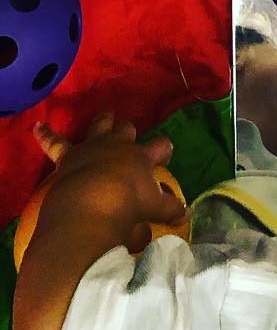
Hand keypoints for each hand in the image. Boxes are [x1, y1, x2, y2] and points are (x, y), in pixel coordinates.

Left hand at [33, 115, 186, 237]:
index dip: (164, 149)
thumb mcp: (155, 209)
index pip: (160, 145)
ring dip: (102, 121)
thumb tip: (185, 214)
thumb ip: (170, 209)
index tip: (164, 156)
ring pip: (100, 125)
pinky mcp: (69, 156)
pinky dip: (46, 134)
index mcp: (142, 157)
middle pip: (127, 129)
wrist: (92, 205)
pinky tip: (37, 126)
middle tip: (129, 137)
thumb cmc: (127, 207)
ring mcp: (93, 147)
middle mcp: (119, 146)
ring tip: (105, 115)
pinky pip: (55, 142)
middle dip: (129, 131)